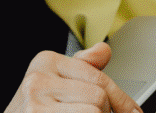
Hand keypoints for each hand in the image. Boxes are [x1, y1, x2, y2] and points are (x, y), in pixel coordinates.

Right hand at [4, 42, 142, 112]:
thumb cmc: (34, 110)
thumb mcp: (53, 84)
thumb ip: (80, 68)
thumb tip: (104, 50)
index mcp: (45, 61)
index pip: (98, 77)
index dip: (122, 100)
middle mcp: (38, 79)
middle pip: (99, 97)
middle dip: (104, 112)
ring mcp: (36, 102)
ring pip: (95, 111)